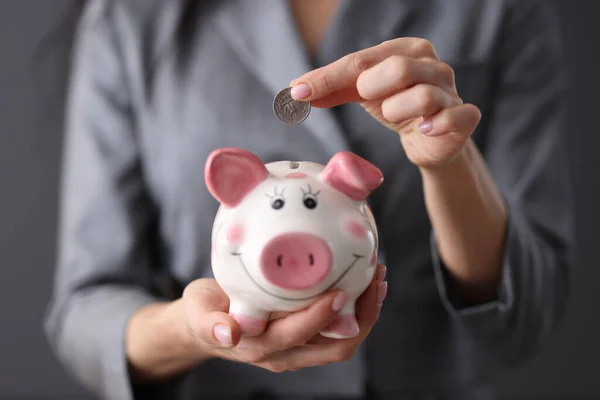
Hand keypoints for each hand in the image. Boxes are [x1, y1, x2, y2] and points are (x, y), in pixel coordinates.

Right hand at [181, 264, 386, 372]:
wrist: (204, 324)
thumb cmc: (202, 312)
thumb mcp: (197, 314)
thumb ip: (209, 324)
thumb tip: (227, 334)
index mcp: (260, 346)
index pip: (298, 335)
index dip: (321, 317)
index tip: (339, 290)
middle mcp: (285, 353)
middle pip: (335, 346)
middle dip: (362, 315)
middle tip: (374, 277)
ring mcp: (298, 348)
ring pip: (343, 340)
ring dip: (366, 312)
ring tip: (377, 277)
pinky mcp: (305, 338)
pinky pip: (339, 330)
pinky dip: (357, 310)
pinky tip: (363, 283)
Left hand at [289, 38, 480, 168]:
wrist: (431, 140)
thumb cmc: (397, 107)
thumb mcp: (362, 94)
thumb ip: (332, 89)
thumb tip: (296, 91)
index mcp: (407, 50)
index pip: (362, 61)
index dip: (328, 77)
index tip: (298, 92)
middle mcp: (433, 65)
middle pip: (397, 68)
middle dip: (374, 89)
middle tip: (372, 101)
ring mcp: (451, 91)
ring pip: (421, 95)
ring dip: (397, 112)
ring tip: (398, 118)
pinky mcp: (465, 118)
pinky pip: (453, 116)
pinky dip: (436, 124)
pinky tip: (424, 129)